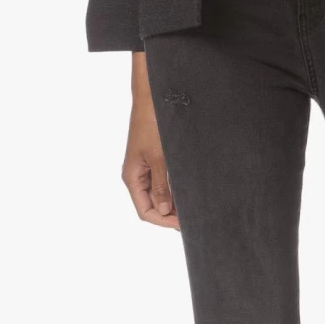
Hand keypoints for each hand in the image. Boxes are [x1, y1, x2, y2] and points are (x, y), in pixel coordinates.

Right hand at [123, 51, 179, 229]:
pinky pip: (160, 183)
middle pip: (150, 206)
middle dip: (169, 215)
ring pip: (157, 195)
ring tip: (192, 209)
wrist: (151, 99)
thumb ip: (162, 186)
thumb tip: (165, 210)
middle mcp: (136, 176)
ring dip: (172, 203)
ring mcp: (143, 169)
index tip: (183, 225)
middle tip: (192, 219)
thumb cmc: (152, 125)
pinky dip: (172, 190)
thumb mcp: (160, 158)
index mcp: (132, 178)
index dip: (163, 221)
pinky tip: (186, 193)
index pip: (145, 211)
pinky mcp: (152, 160)